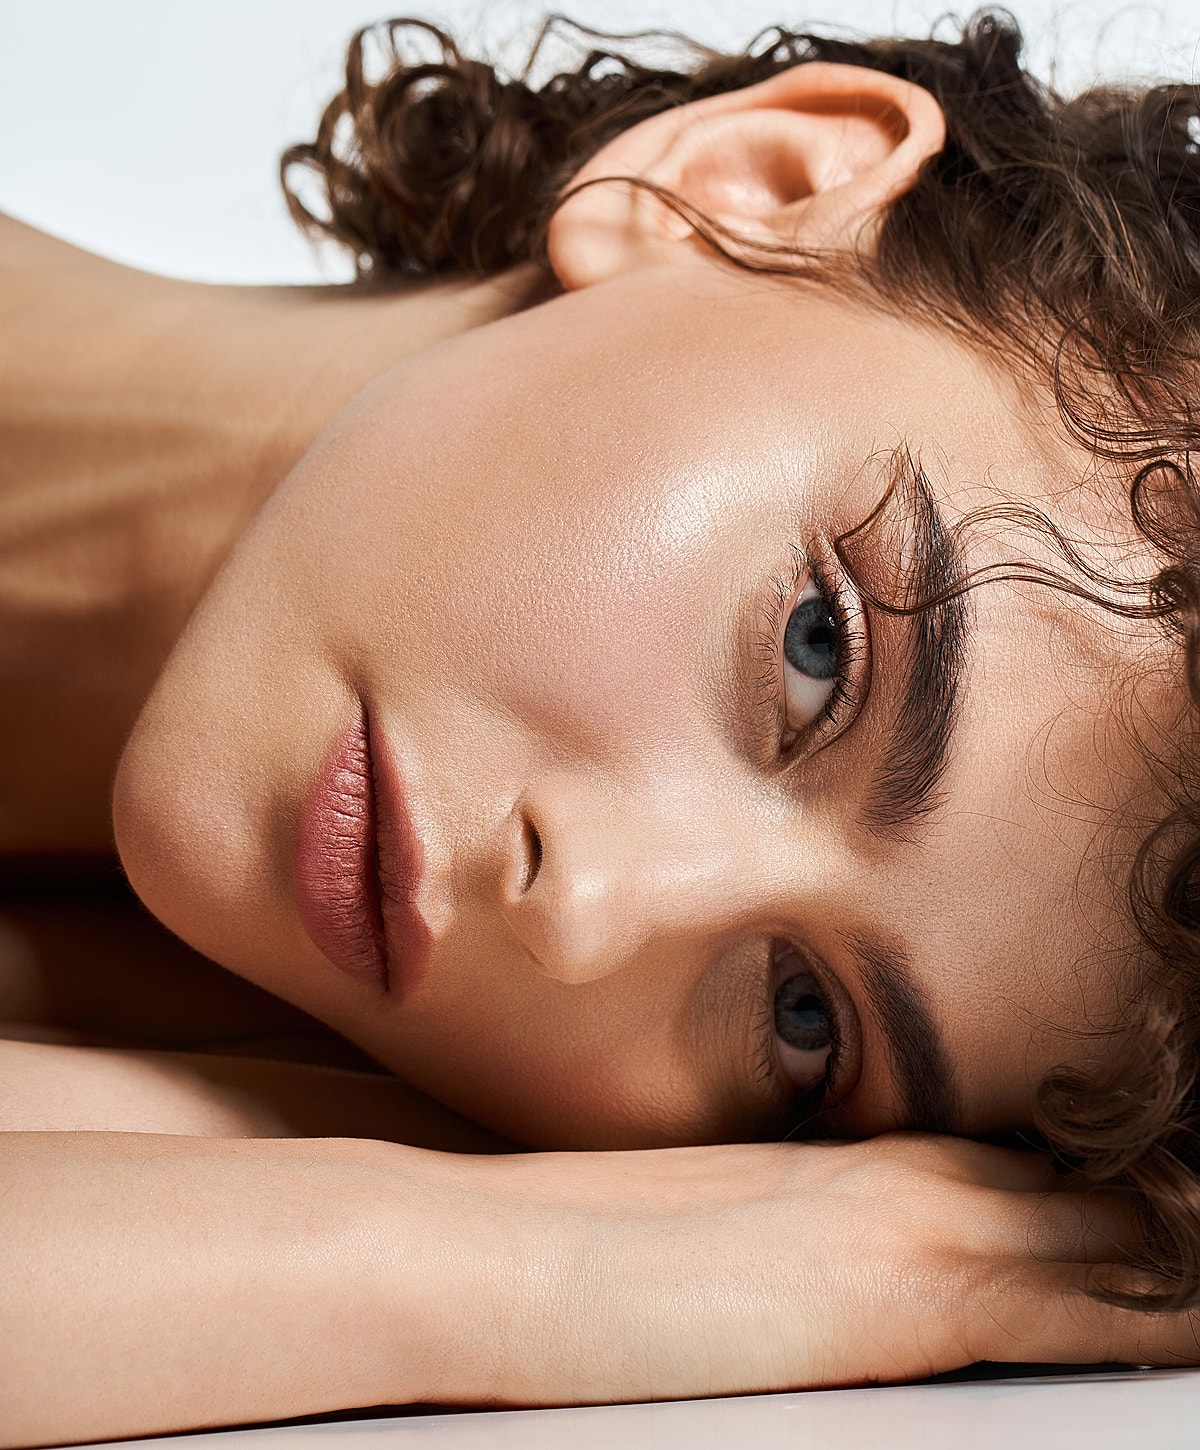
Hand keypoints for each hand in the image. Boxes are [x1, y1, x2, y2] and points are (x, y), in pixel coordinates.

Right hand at [438, 1134, 1199, 1404]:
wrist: (513, 1261)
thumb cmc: (591, 1248)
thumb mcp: (724, 1230)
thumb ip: (807, 1229)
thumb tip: (846, 1255)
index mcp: (870, 1162)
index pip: (1031, 1163)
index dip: (1112, 1180)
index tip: (1174, 1188)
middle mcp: (908, 1178)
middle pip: (1088, 1184)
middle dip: (1167, 1202)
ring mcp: (912, 1229)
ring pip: (1104, 1228)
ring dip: (1176, 1241)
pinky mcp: (905, 1296)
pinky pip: (1074, 1295)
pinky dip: (1148, 1301)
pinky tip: (1195, 1305)